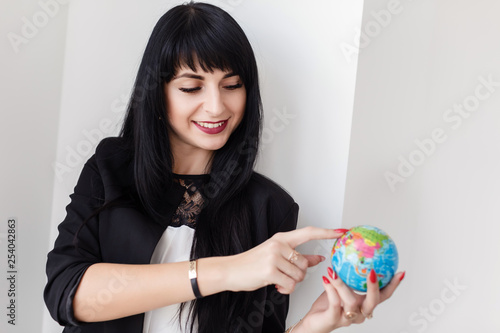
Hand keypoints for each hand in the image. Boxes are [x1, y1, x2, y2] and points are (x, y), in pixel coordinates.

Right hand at [223, 227, 344, 293]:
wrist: (231, 270)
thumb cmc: (254, 264)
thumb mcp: (277, 255)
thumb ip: (300, 256)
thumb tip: (320, 257)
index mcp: (282, 238)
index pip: (309, 232)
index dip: (327, 232)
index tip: (342, 231)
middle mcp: (279, 244)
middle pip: (305, 264)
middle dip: (298, 274)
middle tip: (283, 274)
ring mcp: (274, 257)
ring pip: (299, 276)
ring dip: (290, 282)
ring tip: (277, 279)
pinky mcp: (270, 271)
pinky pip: (290, 285)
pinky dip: (285, 289)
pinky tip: (274, 285)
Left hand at [295, 268, 404, 332]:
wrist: (315, 322)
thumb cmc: (329, 303)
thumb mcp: (342, 286)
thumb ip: (348, 274)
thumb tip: (355, 252)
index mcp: (365, 305)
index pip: (383, 296)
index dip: (393, 285)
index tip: (400, 272)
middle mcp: (360, 313)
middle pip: (373, 302)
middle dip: (374, 286)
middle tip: (372, 271)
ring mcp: (348, 318)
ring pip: (350, 301)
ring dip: (342, 284)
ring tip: (334, 270)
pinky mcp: (333, 319)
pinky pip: (334, 303)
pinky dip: (330, 289)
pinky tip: (325, 277)